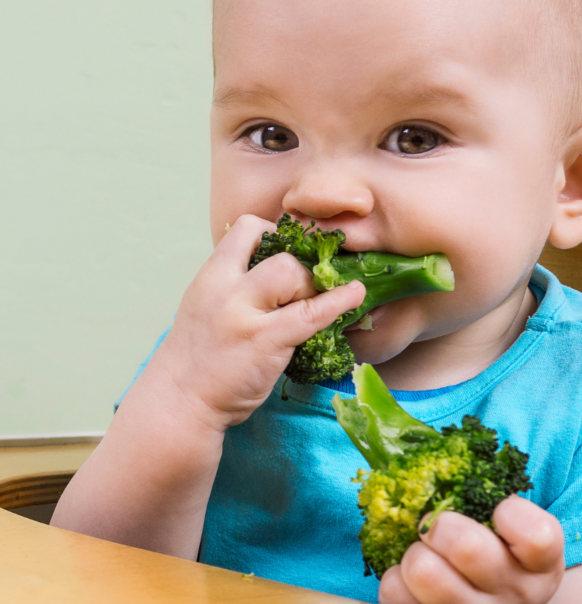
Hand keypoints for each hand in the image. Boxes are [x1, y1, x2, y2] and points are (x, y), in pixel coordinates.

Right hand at [147, 214, 365, 431]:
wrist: (178, 402)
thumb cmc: (199, 356)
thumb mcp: (208, 305)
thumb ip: (238, 284)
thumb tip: (288, 267)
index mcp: (211, 275)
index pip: (248, 227)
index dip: (276, 234)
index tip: (290, 252)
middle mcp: (225, 288)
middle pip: (277, 249)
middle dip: (300, 264)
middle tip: (306, 288)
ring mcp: (245, 314)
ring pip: (292, 272)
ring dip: (313, 285)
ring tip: (314, 304)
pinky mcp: (266, 341)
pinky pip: (312, 313)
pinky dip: (339, 302)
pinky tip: (355, 295)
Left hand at [379, 495, 564, 603]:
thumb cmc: (495, 550)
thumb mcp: (508, 526)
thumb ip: (486, 491)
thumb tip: (422, 442)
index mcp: (540, 565)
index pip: (537, 536)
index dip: (512, 514)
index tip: (498, 508)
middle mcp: (514, 596)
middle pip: (467, 547)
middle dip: (438, 522)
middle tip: (433, 522)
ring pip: (424, 571)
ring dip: (413, 552)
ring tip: (422, 552)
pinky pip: (396, 595)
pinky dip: (395, 579)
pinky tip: (409, 579)